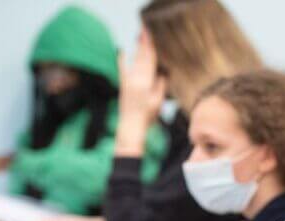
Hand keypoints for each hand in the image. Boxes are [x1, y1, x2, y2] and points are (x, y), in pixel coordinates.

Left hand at [116, 28, 166, 156]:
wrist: (130, 126)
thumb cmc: (147, 117)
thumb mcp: (158, 103)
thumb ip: (160, 87)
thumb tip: (162, 74)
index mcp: (146, 84)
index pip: (150, 62)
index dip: (151, 48)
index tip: (151, 36)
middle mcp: (136, 80)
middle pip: (141, 58)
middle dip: (143, 44)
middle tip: (144, 30)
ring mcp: (128, 82)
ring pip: (134, 62)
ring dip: (136, 49)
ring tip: (138, 37)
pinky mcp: (123, 85)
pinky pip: (122, 70)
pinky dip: (122, 60)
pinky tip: (121, 51)